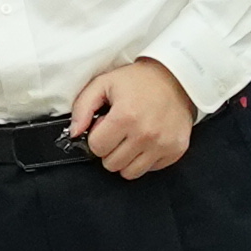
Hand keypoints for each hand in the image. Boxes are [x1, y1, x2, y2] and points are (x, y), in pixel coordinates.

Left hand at [65, 55, 198, 179]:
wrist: (176, 78)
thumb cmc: (138, 80)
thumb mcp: (104, 83)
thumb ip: (82, 108)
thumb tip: (74, 132)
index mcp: (125, 116)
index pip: (97, 148)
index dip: (96, 137)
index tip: (105, 125)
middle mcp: (145, 134)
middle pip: (111, 164)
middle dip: (110, 149)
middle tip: (119, 131)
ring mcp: (162, 144)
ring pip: (130, 172)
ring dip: (126, 158)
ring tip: (131, 137)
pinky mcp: (175, 150)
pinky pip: (150, 169)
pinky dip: (145, 159)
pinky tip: (147, 141)